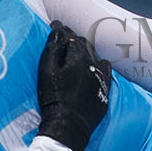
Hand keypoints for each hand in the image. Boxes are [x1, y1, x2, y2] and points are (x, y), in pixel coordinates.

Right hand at [36, 21, 110, 150]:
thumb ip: (52, 50)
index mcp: (77, 57)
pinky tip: (94, 66)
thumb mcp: (46, 73)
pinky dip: (98, 64)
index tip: (55, 26)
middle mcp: (93, 64)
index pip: (69, 36)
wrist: (68, 125)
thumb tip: (57, 32)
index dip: (61, 30)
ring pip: (95, 56)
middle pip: (83, 44)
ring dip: (86, 51)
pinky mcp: (104, 89)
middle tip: (63, 39)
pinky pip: (105, 70)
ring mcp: (101, 77)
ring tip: (77, 52)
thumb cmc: (53, 98)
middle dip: (72, 39)